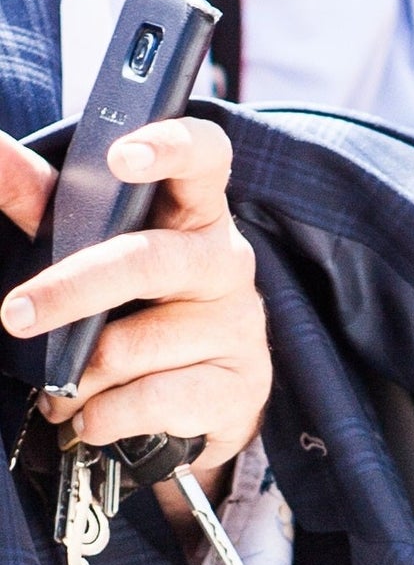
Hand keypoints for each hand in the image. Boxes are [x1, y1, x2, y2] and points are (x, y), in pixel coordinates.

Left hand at [0, 119, 268, 467]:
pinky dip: (103, 416)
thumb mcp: (99, 246)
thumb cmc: (140, 300)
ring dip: (79, 377)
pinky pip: (151, 401)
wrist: (206, 391)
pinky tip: (96, 414)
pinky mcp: (240, 384)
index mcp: (196, 210)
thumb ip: (45, 200)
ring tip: (65, 388)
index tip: (123, 157)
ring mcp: (239, 324)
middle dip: (74, 289)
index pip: (203, 157)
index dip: (170, 149)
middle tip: (14, 314)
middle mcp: (226, 260)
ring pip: (133, 347)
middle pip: (148, 260)